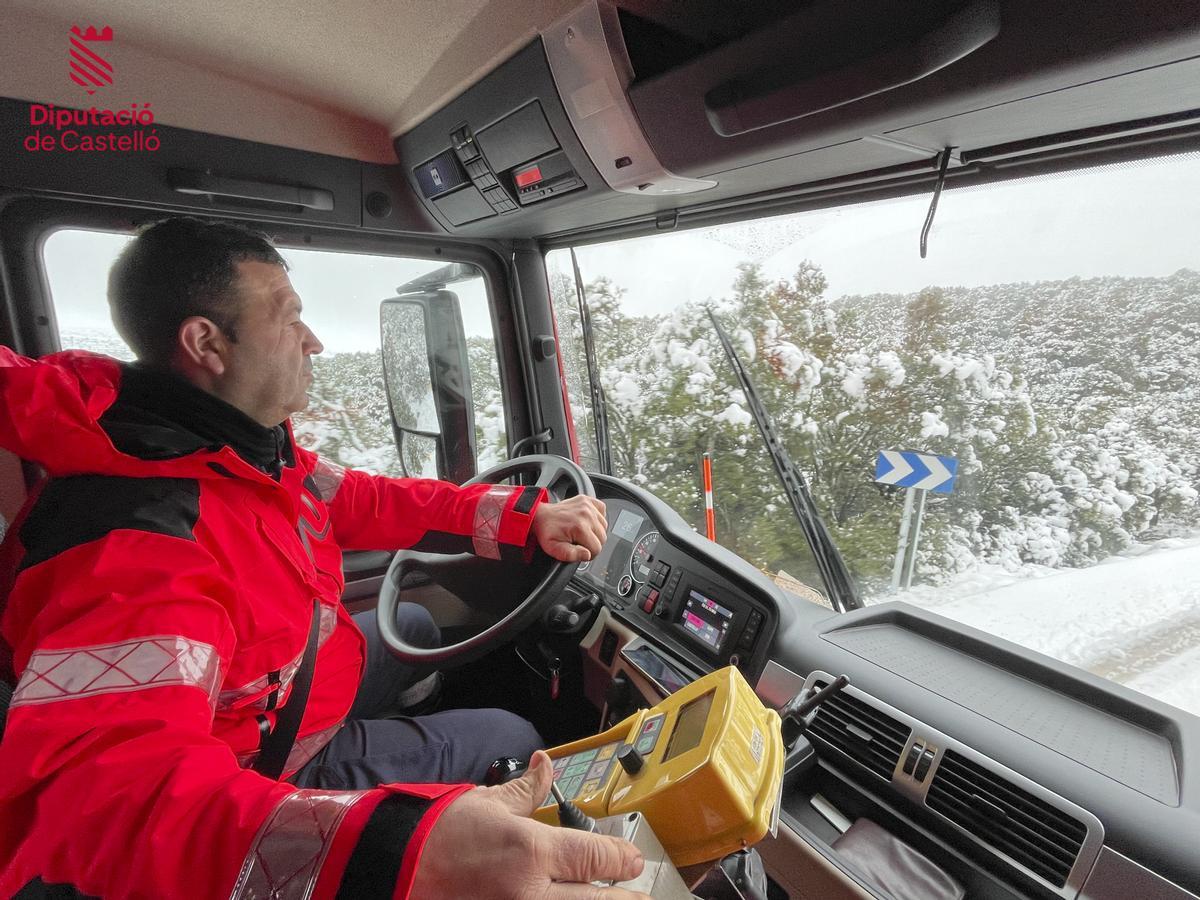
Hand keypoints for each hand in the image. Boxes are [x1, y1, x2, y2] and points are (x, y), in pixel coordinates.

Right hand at [411, 750, 649, 899]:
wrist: (391, 868)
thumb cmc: (435, 835)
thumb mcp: (486, 803)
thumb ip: (526, 790)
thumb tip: (546, 765)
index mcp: (528, 851)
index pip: (594, 858)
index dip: (622, 860)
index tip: (633, 861)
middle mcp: (527, 892)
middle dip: (622, 898)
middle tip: (639, 895)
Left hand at [532, 496, 606, 562]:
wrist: (540, 516)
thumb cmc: (547, 532)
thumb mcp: (554, 549)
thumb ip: (571, 555)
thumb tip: (587, 554)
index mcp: (579, 527)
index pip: (597, 548)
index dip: (589, 554)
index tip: (580, 550)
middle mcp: (586, 515)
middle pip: (602, 537)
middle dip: (592, 543)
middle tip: (579, 541)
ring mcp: (588, 506)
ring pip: (604, 526)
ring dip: (595, 531)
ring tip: (582, 531)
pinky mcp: (587, 500)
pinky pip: (602, 510)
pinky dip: (597, 517)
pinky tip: (587, 521)